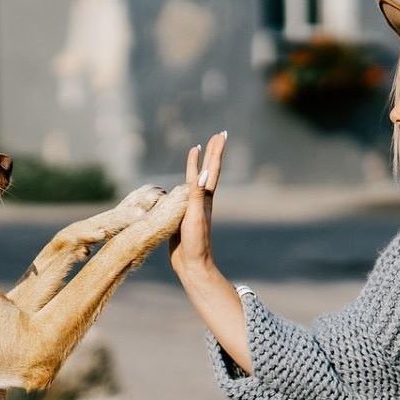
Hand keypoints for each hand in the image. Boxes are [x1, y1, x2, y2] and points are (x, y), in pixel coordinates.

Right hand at [169, 131, 225, 275]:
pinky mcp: (182, 215)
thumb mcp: (195, 217)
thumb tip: (205, 173)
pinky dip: (182, 182)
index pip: (212, 169)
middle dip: (212, 152)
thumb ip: (197, 195)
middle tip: (217, 135)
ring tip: (197, 150)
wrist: (192, 266)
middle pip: (208, 170)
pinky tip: (179, 181)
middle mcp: (201, 199)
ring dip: (197, 164)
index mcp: (205, 198)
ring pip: (195, 179)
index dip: (216, 151)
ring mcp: (192, 206)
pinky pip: (182, 192)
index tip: (221, 134)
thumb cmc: (195, 243)